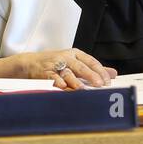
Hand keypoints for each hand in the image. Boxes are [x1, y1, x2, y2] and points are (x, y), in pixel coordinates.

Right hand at [0, 49, 116, 89]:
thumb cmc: (54, 64)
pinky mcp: (45, 73)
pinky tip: (63, 87)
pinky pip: (53, 78)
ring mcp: (55, 65)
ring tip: (83, 89)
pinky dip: (58, 83)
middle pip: (81, 67)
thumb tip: (113, 74)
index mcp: (75, 54)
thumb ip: (93, 69)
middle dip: (91, 76)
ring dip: (76, 82)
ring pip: (68, 73)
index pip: (91, 61)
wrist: (29, 63)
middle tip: (99, 84)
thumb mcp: (74, 62)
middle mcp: (66, 58)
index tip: (108, 80)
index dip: (100, 71)